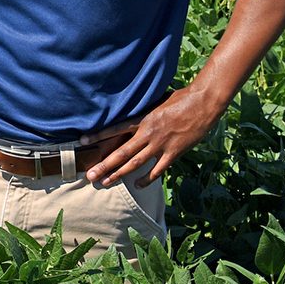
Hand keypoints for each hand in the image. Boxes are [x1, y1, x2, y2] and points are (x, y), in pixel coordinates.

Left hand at [81, 88, 221, 186]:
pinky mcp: (173, 153)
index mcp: (142, 119)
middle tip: (89, 175)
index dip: (98, 136)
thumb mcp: (156, 102)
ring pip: (135, 163)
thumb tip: (131, 112)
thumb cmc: (181, 99)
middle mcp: (148, 133)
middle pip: (121, 152)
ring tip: (105, 182)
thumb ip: (144, 111)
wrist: (203, 103)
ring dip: (119, 174)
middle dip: (104, 165)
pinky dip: (146, 178)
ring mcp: (160, 144)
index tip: (82, 142)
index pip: (115, 129)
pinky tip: (136, 184)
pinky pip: (157, 169)